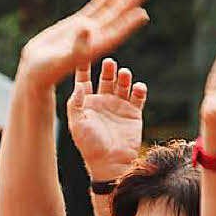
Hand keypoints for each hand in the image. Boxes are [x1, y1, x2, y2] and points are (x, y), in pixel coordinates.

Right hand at [19, 0, 148, 89]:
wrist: (35, 70)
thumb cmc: (46, 71)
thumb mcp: (62, 60)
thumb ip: (76, 46)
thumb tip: (87, 28)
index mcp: (93, 49)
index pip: (115, 34)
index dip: (129, 24)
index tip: (142, 14)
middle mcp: (94, 39)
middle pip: (116, 20)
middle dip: (129, 7)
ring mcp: (86, 30)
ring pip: (107, 12)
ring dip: (120, 1)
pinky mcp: (76, 24)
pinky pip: (94, 9)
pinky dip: (104, 0)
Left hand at [67, 58, 146, 180]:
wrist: (110, 163)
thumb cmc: (90, 146)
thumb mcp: (77, 124)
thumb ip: (75, 104)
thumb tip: (78, 86)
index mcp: (86, 103)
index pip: (84, 80)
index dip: (83, 66)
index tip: (83, 52)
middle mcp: (102, 102)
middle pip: (105, 78)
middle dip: (107, 69)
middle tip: (109, 62)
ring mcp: (118, 106)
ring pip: (122, 84)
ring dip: (124, 77)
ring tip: (124, 73)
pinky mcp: (134, 113)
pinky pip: (138, 96)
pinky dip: (139, 89)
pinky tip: (138, 87)